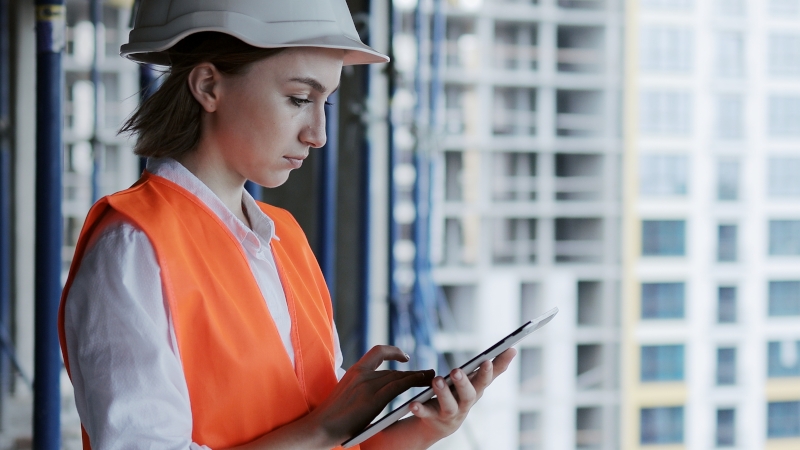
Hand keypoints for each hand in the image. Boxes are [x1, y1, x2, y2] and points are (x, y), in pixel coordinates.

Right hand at [306, 345, 434, 444]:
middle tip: (429, 373)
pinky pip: (399, 386)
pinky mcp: (373, 398)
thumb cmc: (331, 417)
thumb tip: (373, 393)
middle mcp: (362, 373)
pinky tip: (423, 385)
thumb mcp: (345, 395)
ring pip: (399, 376)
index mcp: (354, 371)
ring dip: (418, 377)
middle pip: (393, 369)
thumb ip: (360, 389)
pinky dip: (414, 382)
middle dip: (413, 372)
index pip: (377, 352)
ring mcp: (367, 385)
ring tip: (432, 378)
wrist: (320, 427)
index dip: (393, 352)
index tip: (405, 357)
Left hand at [408, 348, 516, 441]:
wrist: (441, 424)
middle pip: (468, 395)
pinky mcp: (432, 419)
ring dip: (443, 393)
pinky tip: (413, 403)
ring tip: (436, 380)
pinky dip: (420, 409)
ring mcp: (449, 413)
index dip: (488, 372)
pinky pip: (425, 414)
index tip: (488, 360)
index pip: (485, 381)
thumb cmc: (461, 395)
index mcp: (476, 391)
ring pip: (448, 405)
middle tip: (456, 370)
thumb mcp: (476, 382)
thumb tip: (513, 349)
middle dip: (464, 383)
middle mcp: (465, 404)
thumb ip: (494, 368)